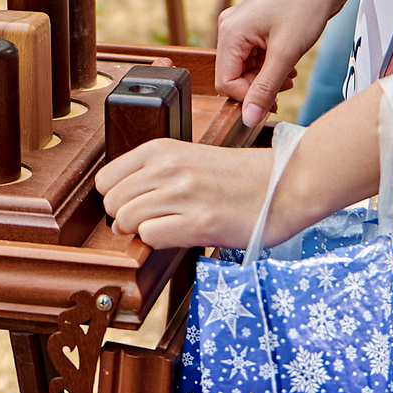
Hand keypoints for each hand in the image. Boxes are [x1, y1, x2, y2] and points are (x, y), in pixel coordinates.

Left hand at [98, 132, 300, 249]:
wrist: (286, 183)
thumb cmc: (241, 176)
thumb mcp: (190, 159)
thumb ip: (155, 175)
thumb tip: (120, 208)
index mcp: (163, 149)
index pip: (106, 179)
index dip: (116, 198)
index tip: (133, 205)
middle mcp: (169, 168)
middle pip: (112, 202)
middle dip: (125, 217)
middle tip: (151, 220)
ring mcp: (184, 195)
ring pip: (126, 219)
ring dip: (141, 231)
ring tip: (167, 227)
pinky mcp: (200, 223)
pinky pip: (151, 237)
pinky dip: (160, 242)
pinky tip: (181, 234)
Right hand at [215, 0, 345, 129]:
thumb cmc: (305, 8)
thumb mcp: (285, 54)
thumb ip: (265, 89)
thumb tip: (249, 119)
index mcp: (230, 32)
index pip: (225, 81)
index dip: (247, 97)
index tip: (272, 102)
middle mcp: (230, 28)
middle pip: (234, 75)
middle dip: (259, 87)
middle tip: (286, 87)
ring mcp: (242, 27)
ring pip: (246, 68)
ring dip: (267, 78)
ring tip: (290, 75)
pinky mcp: (254, 28)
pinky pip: (254, 58)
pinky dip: (270, 67)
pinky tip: (288, 65)